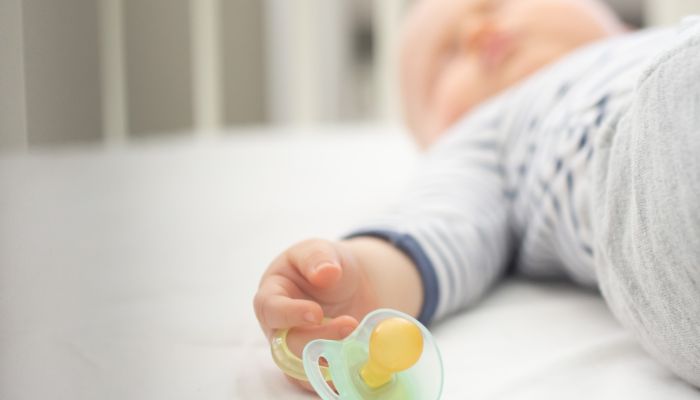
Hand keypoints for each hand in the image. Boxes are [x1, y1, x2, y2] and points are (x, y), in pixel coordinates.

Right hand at [254, 238, 378, 390]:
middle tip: (350, 323)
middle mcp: (280, 329)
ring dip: (332, 360)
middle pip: (287, 345)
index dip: (290, 313)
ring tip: (359, 341)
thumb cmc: (325, 264)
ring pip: (304, 369)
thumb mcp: (319, 250)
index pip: (270, 309)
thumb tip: (325, 272)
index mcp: (272, 295)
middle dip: (319, 338)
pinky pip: (323, 381)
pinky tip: (363, 360)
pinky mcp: (317, 367)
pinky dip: (343, 375)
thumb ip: (317, 258)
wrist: (350, 284)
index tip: (316, 312)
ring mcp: (297, 351)